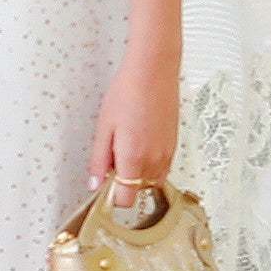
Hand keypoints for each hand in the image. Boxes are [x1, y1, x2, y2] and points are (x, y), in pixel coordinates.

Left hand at [88, 52, 179, 192]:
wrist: (154, 71)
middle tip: (113, 160)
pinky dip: (150, 164)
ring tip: (127, 148)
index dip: (112, 197)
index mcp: (134, 158)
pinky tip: (140, 142)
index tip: (105, 186)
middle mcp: (154, 160)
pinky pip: (163, 167)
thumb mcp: (104, 127)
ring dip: (139, 174)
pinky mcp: (174, 145)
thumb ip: (99, 160)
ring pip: (152, 181)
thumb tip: (95, 183)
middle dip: (125, 183)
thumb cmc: (128, 92)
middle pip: (139, 191)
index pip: (125, 200)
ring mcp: (167, 153)